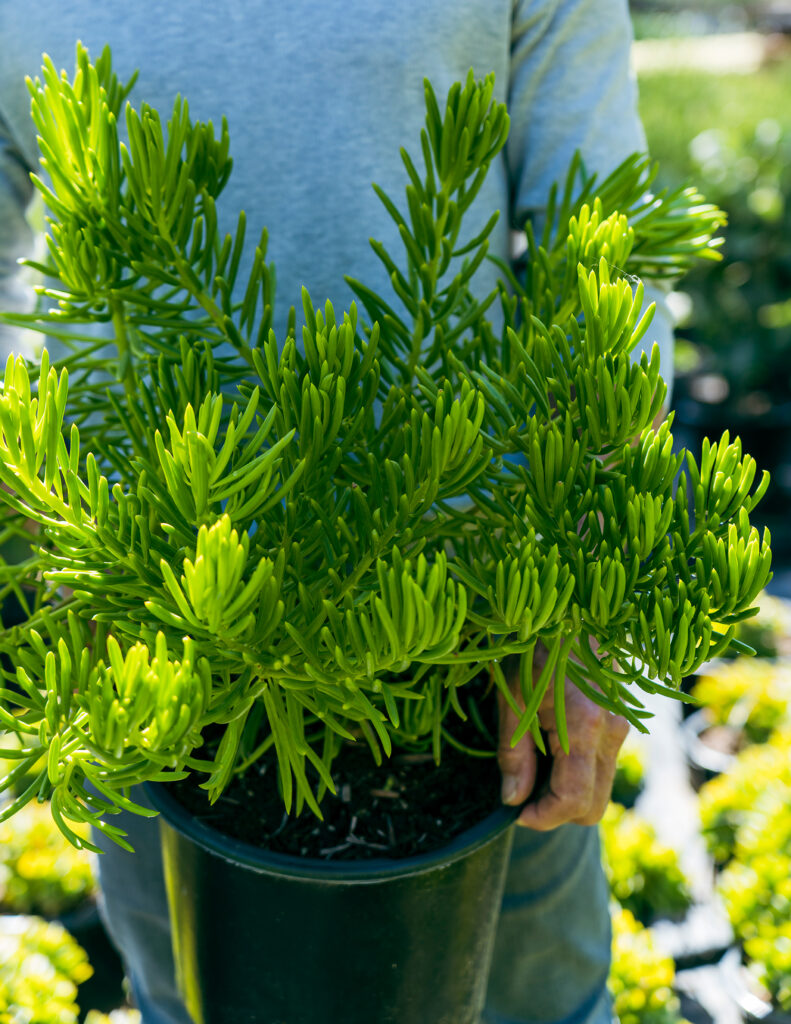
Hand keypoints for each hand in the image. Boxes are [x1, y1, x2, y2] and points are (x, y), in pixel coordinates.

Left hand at [497, 647, 628, 829]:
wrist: (571, 611)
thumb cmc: (535, 649)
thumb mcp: (512, 700)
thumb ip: (513, 754)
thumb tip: (512, 800)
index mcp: (584, 727)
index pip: (573, 801)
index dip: (542, 817)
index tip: (515, 813)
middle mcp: (612, 733)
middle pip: (592, 806)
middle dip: (556, 811)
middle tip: (521, 794)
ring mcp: (621, 728)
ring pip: (599, 790)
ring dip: (566, 794)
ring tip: (532, 768)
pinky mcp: (619, 724)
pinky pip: (601, 768)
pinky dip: (576, 775)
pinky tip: (549, 751)